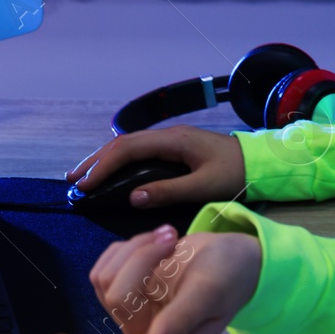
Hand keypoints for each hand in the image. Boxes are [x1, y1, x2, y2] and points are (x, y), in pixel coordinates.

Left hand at [44, 224, 261, 333]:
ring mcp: (134, 314)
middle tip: (173, 238)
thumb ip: (181, 320)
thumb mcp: (210, 292)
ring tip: (170, 239)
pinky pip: (106, 264)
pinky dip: (129, 246)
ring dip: (136, 249)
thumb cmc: (230, 274)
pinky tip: (157, 243)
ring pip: (106, 277)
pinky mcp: (127, 291)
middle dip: (142, 258)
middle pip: (116, 294)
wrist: (236, 256)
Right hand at [65, 124, 244, 208]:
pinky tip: (112, 173)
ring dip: (105, 160)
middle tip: (73, 180)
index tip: (85, 185)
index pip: (127, 149)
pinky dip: (119, 161)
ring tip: (83, 176)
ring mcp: (170, 140)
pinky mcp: (174, 148)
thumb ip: (169, 191)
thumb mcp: (205, 185)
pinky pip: (138, 152)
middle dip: (95, 161)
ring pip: (129, 146)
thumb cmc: (237, 173)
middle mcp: (167, 135)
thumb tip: (132, 198)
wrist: (262, 161)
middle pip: (122, 144)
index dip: (103, 166)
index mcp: (172, 140)